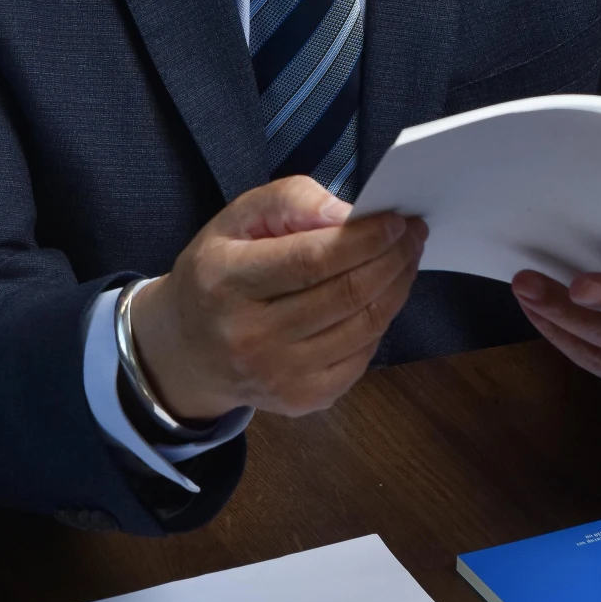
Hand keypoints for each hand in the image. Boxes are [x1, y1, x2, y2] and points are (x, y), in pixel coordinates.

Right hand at [131, 176, 426, 423]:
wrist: (186, 352)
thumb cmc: (217, 276)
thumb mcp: (234, 221)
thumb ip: (288, 202)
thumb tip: (345, 215)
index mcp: (227, 283)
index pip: (312, 260)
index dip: (364, 239)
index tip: (396, 219)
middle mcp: (252, 337)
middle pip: (347, 294)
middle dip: (393, 258)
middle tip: (414, 233)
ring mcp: (280, 375)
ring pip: (364, 326)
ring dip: (397, 286)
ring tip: (406, 258)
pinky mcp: (303, 399)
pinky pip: (363, 356)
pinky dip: (381, 321)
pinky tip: (382, 296)